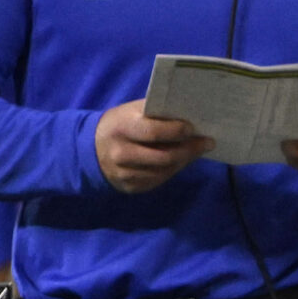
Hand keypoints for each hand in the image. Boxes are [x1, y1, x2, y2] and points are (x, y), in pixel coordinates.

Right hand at [95, 99, 210, 192]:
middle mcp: (122, 153)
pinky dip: (172, 170)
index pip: (154, 132)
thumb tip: (189, 116)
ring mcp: (125, 173)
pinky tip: (180, 161)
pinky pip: (158, 180)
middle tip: (207, 143)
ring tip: (196, 150)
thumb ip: (156, 113)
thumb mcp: (131, 111)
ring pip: (164, 171)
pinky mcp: (129, 187)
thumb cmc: (120, 124)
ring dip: (184, 161)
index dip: (177, 131)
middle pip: (164, 156)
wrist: (90, 149)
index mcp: (123, 128)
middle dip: (189, 150)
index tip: (194, 128)